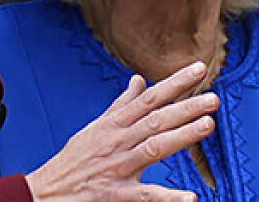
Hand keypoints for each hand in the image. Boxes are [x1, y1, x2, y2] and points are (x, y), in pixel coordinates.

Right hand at [25, 60, 219, 200]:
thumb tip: (138, 80)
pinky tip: (189, 197)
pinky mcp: (115, 194)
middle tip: (213, 99)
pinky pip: (145, 195)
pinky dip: (168, 197)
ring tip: (207, 125)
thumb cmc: (73, 160)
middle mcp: (117, 141)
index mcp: (114, 124)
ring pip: (153, 147)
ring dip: (182, 136)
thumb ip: (120, 105)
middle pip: (156, 119)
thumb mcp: (94, 127)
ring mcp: (117, 166)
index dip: (175, 83)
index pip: (150, 98)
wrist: (44, 193)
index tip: (199, 69)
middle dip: (186, 107)